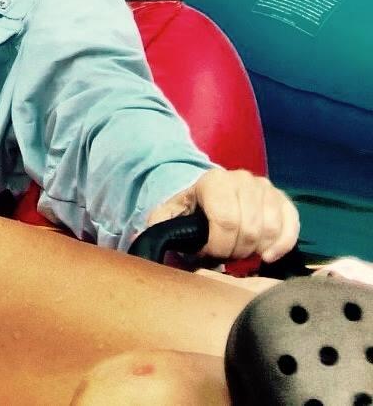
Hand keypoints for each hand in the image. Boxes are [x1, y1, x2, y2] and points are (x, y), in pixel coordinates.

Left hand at [149, 167, 299, 262]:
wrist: (203, 195)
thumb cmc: (186, 210)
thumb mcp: (166, 217)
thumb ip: (159, 230)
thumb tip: (143, 245)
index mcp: (213, 181)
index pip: (226, 220)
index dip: (219, 245)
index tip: (208, 253)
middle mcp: (242, 179)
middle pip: (250, 228)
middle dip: (236, 250)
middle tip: (224, 256)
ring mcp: (265, 188)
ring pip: (271, 228)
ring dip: (257, 249)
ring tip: (241, 253)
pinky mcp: (282, 200)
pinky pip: (292, 225)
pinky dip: (282, 244)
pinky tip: (267, 255)